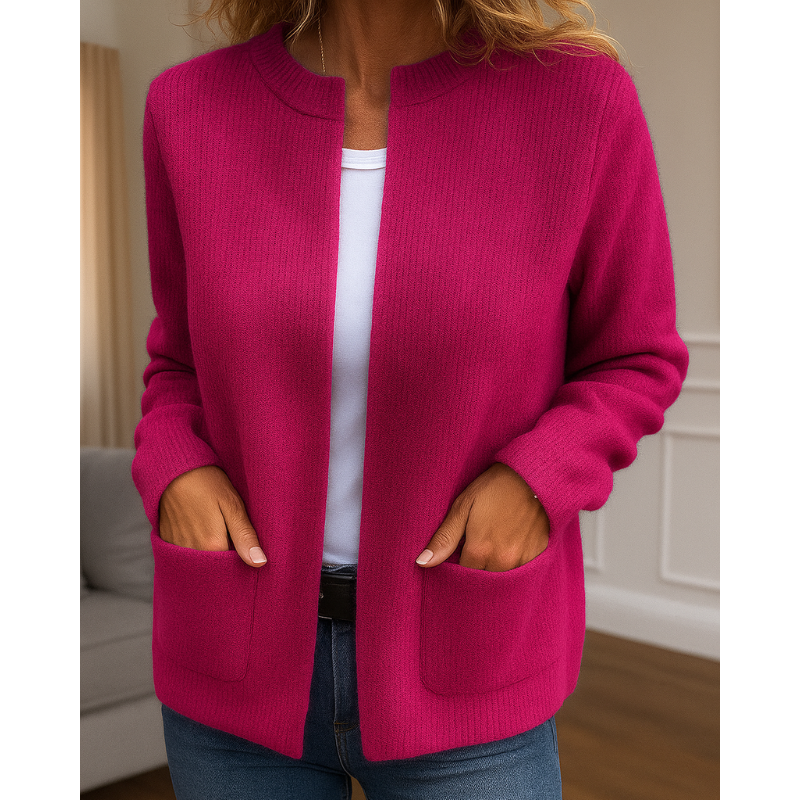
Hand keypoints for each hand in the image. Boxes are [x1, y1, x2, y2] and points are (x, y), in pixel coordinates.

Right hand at [158, 465, 266, 566]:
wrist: (173, 469)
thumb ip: (245, 536)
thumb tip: (260, 563)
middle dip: (226, 556)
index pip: (232, 566)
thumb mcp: (232, 505)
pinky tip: (200, 527)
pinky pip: (185, 553)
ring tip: (215, 527)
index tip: (247, 545)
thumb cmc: (207, 483)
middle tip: (231, 531)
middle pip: (214, 565)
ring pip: (199, 560)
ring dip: (209, 550)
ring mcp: (176, 547)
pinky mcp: (166, 540)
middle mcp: (191, 552)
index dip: (242, 558)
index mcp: (212, 546)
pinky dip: (195, 545)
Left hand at [416, 462, 549, 571]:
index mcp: (479, 551)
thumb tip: (421, 563)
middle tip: (480, 539)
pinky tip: (513, 540)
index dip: (459, 560)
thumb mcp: (463, 506)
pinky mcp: (539, 556)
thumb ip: (444, 538)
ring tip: (496, 538)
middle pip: (481, 576)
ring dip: (495, 564)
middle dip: (477, 564)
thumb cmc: (494, 488)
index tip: (462, 546)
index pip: (461, 573)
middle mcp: (501, 562)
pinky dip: (514, 561)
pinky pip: (522, 570)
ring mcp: (523, 561)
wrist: (534, 476)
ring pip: (501, 575)